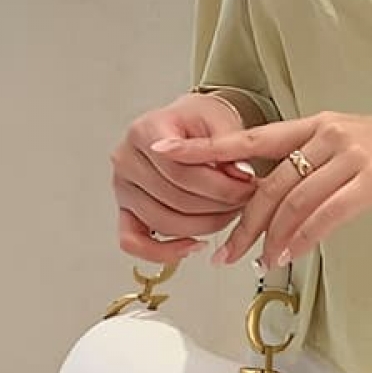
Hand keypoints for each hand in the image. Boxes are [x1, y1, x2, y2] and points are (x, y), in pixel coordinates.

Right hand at [111, 94, 259, 263]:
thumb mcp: (220, 121)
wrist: (186, 123)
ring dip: (204, 226)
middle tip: (247, 200)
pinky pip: (133, 242)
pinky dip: (163, 252)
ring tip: (231, 213)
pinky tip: (194, 245)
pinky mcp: (125, 210)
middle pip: (175, 198)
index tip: (248, 185)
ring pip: (163, 222)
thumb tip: (242, 175)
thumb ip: (231, 146)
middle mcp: (126, 159)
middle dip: (219, 204)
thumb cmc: (200, 121)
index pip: (181, 171)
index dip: (220, 184)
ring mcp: (123, 187)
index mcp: (145, 131)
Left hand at [150, 111, 371, 268]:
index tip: (168, 155)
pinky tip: (290, 255)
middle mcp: (330, 132)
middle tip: (223, 253)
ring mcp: (353, 154)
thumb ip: (321, 163)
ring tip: (256, 263)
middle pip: (270, 181)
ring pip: (294, 201)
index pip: (254, 138)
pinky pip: (326, 213)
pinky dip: (303, 238)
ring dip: (270, 237)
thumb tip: (286, 200)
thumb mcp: (359, 145)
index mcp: (320, 122)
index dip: (208, 149)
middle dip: (242, 221)